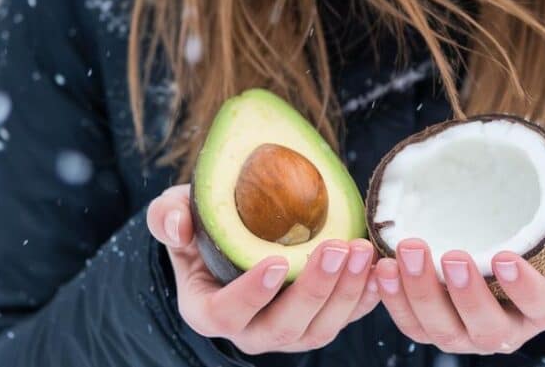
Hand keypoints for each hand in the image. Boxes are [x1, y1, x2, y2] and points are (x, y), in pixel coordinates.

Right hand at [146, 184, 379, 353]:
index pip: (227, 313)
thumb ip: (166, 216)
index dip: (251, 293)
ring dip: (345, 292)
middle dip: (314, 289)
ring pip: (320, 327)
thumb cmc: (201, 223)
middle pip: (284, 325)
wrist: (235, 233)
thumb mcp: (174, 212)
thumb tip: (177, 225)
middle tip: (337, 248)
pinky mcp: (318, 322)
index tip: (277, 261)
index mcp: (208, 310)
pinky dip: (365, 297)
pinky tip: (378, 268)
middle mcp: (249, 331)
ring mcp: (287, 332)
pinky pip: (346, 319)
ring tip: (361, 250)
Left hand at [373, 192, 544, 354]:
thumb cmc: (542, 226)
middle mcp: (513, 328)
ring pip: (445, 331)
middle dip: (467, 296)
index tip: (505, 258)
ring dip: (421, 295)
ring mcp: (471, 332)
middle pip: (488, 328)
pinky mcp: (436, 325)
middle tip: (450, 256)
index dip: (526, 289)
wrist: (504, 230)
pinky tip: (383, 269)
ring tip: (406, 253)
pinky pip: (413, 324)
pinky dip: (394, 300)